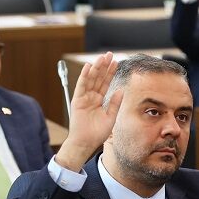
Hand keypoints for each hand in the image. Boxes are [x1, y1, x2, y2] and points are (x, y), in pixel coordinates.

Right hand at [55, 53, 122, 171]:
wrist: (86, 143)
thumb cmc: (97, 133)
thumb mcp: (111, 117)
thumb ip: (115, 103)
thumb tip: (121, 90)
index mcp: (99, 101)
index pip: (106, 83)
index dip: (111, 72)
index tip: (116, 62)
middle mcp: (91, 97)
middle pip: (98, 78)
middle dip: (104, 66)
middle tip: (109, 54)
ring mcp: (84, 98)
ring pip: (91, 79)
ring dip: (96, 68)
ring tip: (102, 58)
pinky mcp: (77, 101)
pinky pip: (81, 86)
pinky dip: (84, 76)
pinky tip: (89, 67)